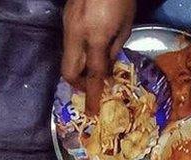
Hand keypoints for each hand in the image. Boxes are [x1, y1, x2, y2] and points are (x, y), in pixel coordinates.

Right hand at [61, 0, 134, 114]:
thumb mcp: (125, 25)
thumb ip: (113, 50)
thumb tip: (106, 68)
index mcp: (94, 36)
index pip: (92, 74)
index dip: (92, 95)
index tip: (92, 111)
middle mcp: (75, 32)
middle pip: (68, 71)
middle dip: (78, 83)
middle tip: (92, 85)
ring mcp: (67, 24)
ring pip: (66, 57)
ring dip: (78, 67)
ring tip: (95, 64)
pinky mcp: (65, 17)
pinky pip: (69, 42)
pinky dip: (78, 52)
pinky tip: (91, 45)